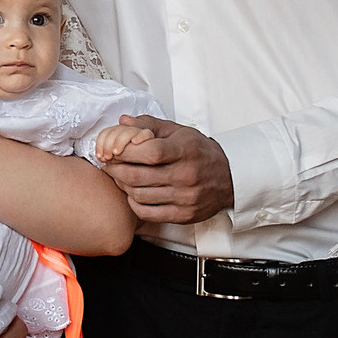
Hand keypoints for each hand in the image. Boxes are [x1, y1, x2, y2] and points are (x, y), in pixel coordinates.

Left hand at [101, 116, 232, 225]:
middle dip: (115, 168)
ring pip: (139, 195)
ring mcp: (185, 198)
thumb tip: (123, 122)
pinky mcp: (184, 215)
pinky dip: (134, 204)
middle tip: (108, 163)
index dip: (125, 151)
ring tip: (119, 176)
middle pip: (138, 175)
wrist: (229, 177)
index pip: (149, 152)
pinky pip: (148, 213)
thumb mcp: (179, 132)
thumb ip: (149, 125)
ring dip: (122, 185)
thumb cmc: (200, 152)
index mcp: (185, 151)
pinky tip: (133, 194)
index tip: (113, 149)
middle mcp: (186, 175)